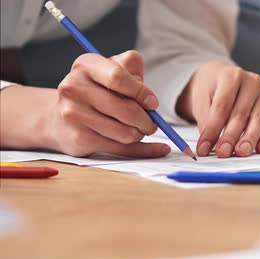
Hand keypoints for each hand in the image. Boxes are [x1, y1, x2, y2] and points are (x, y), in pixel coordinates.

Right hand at [0, 51, 169, 157]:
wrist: (58, 116)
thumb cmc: (95, 90)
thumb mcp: (110, 69)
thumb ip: (131, 70)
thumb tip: (149, 98)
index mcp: (86, 66)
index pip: (118, 77)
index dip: (141, 92)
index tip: (152, 102)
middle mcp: (74, 88)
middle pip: (126, 109)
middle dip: (147, 119)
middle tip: (152, 122)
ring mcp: (74, 115)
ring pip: (126, 132)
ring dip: (140, 133)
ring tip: (138, 129)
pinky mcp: (80, 139)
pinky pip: (122, 149)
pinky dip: (145, 150)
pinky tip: (158, 149)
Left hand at [177, 62, 259, 157]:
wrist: (223, 80)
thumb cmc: (211, 91)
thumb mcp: (201, 101)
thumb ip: (206, 121)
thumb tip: (208, 144)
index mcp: (232, 76)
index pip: (222, 106)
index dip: (213, 128)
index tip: (204, 147)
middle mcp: (252, 82)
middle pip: (241, 114)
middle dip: (231, 136)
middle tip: (223, 152)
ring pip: (258, 120)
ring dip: (249, 139)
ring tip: (241, 153)